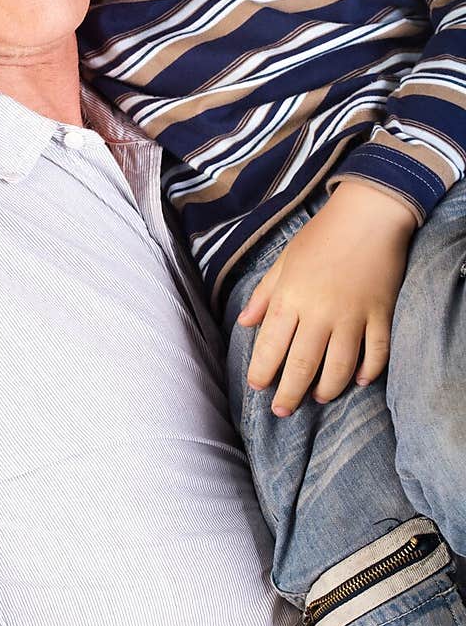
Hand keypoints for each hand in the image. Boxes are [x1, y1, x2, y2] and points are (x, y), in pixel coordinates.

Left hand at [238, 182, 416, 414]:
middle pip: (302, 364)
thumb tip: (244, 323)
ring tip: (317, 398)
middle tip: (282, 411)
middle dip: (289, 393)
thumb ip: (264, 294)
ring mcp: (353, 316)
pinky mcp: (381, 315)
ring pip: (339, 366)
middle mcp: (320, 312)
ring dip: (327, 388)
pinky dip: (368, 371)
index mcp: (291, 297)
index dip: (262, 371)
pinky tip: (359, 382)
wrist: (369, 215)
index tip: (258, 386)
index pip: (271, 345)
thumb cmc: (321, 235)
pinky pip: (376, 353)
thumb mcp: (284, 260)